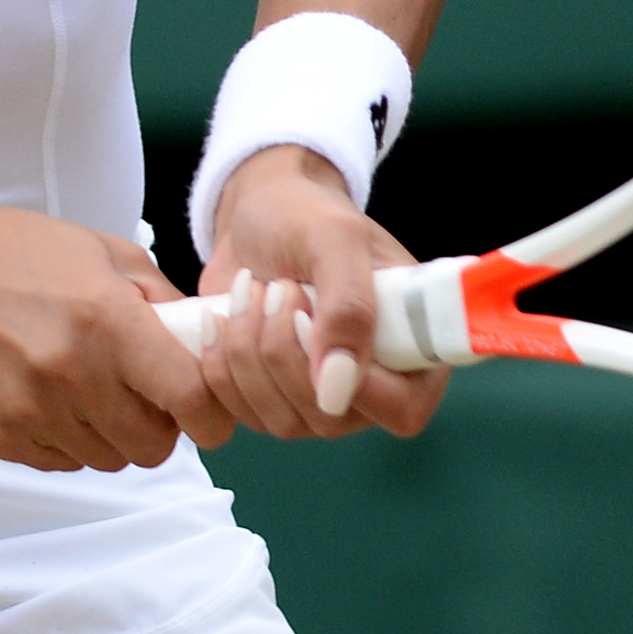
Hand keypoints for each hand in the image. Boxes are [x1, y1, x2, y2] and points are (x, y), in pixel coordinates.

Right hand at [0, 179, 237, 472]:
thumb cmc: (6, 251)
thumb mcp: (98, 249)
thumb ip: (157, 295)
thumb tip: (199, 336)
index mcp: (106, 322)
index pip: (189, 398)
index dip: (212, 415)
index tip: (209, 415)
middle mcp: (70, 374)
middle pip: (151, 447)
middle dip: (157, 426)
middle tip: (139, 395)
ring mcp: (28, 413)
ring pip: (104, 459)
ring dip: (107, 434)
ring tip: (83, 387)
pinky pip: (56, 461)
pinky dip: (63, 440)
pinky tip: (43, 396)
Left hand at [196, 145, 446, 442]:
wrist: (256, 212)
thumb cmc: (305, 214)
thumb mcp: (334, 239)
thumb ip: (348, 308)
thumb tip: (336, 392)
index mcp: (413, 347)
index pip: (402, 409)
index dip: (353, 379)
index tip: (306, 315)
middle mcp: (372, 386)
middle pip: (328, 418)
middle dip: (284, 348)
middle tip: (277, 288)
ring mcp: (319, 399)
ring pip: (279, 420)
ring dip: (247, 350)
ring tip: (251, 291)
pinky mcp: (270, 399)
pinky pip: (240, 414)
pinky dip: (219, 363)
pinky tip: (221, 317)